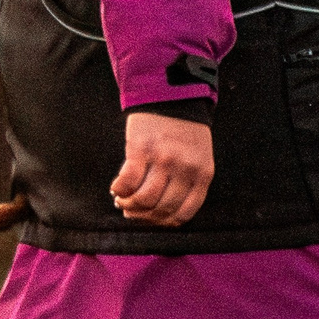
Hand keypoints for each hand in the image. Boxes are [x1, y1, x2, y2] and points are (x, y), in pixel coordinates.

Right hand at [111, 111, 213, 225]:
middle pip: (161, 210)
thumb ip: (186, 184)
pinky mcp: (142, 149)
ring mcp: (163, 159)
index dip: (163, 222)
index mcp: (202, 175)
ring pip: (143, 199)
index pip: (183, 214)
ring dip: (129, 205)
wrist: (173, 95)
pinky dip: (119, 190)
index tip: (151, 219)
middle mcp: (184, 169)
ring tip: (123, 201)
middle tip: (131, 211)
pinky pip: (128, 182)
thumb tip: (157, 214)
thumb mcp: (198, 159)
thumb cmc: (185, 131)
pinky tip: (116, 188)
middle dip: (143, 216)